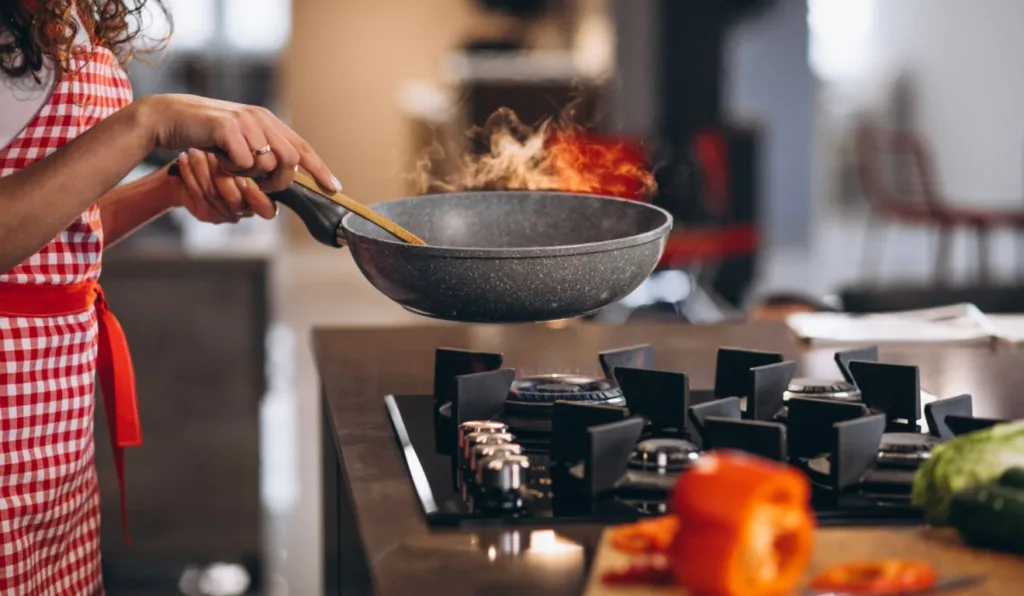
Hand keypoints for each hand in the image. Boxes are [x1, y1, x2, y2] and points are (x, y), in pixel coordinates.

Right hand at [137, 94, 339, 192]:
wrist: (171, 118)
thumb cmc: (204, 135)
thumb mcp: (240, 143)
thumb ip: (263, 153)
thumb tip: (286, 176)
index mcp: (268, 121)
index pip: (302, 148)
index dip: (320, 169)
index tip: (334, 188)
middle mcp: (261, 118)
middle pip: (291, 161)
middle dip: (278, 182)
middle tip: (258, 185)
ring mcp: (246, 121)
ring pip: (268, 164)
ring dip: (250, 175)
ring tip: (230, 166)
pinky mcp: (229, 127)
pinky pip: (246, 163)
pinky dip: (233, 169)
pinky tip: (220, 159)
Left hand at [172, 149, 277, 222]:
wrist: (191, 170)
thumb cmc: (222, 158)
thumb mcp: (245, 155)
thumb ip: (257, 158)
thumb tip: (264, 151)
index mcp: (262, 200)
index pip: (267, 209)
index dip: (256, 196)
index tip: (243, 176)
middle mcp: (244, 210)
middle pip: (236, 201)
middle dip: (223, 175)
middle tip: (213, 154)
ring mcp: (224, 214)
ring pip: (214, 194)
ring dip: (202, 169)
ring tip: (194, 150)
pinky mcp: (204, 213)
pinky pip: (197, 194)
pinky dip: (189, 173)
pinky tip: (183, 158)